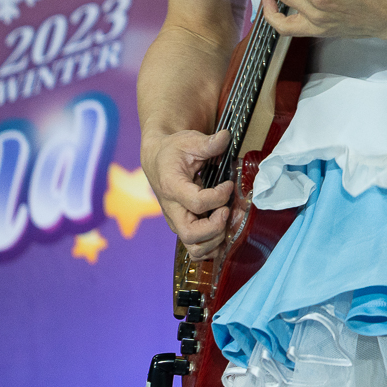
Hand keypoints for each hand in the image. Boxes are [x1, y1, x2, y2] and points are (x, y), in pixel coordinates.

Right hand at [142, 128, 233, 260]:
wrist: (159, 159)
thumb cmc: (174, 150)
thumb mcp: (189, 140)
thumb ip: (208, 143)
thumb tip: (226, 137)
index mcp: (172, 187)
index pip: (197, 203)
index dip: (218, 197)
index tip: (228, 185)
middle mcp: (172, 209)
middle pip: (191, 234)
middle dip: (216, 227)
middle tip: (226, 210)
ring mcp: (177, 221)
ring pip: (194, 248)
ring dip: (216, 240)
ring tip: (227, 219)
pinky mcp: (183, 227)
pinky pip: (197, 249)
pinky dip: (213, 246)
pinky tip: (224, 230)